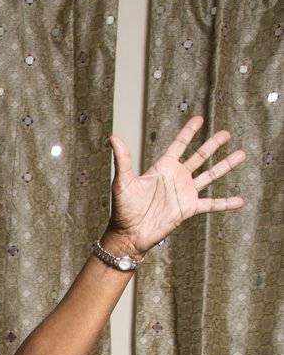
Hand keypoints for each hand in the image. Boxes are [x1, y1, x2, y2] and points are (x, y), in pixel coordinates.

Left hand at [106, 116, 244, 256]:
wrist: (129, 235)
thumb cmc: (122, 210)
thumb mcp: (123, 182)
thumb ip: (123, 160)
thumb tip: (113, 137)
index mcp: (163, 168)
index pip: (179, 145)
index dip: (188, 132)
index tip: (199, 119)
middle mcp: (176, 178)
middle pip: (199, 157)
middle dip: (213, 145)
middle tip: (227, 133)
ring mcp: (184, 193)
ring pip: (209, 176)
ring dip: (225, 166)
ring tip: (241, 155)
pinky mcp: (189, 209)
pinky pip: (211, 204)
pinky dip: (225, 203)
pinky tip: (240, 201)